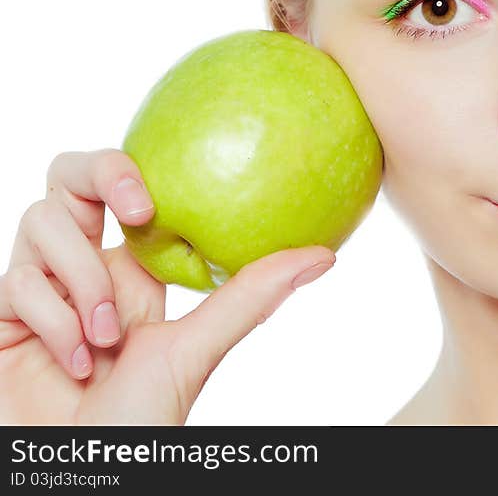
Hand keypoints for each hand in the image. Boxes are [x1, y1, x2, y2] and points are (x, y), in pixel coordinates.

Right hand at [0, 148, 335, 423]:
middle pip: (68, 179)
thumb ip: (252, 296)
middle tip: (136, 211)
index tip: (151, 202)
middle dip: (96, 176)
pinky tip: (77, 363)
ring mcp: (41, 289)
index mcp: (132, 268)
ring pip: (39, 223)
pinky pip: (16, 282)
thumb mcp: (199, 347)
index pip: (120, 185)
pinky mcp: (5, 316)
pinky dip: (54, 321)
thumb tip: (326, 255)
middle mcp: (85, 268)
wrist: (82, 476)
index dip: (126, 170)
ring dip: (82, 280)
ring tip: (108, 339)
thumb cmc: (143, 420)